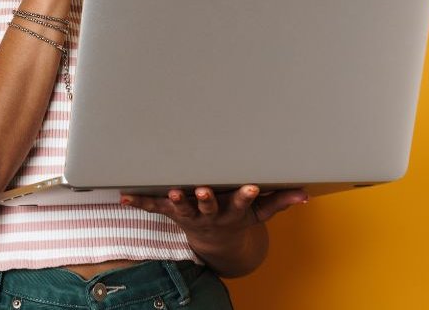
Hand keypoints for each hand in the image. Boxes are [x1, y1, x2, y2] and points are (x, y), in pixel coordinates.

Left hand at [120, 185, 308, 255]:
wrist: (216, 242)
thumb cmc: (238, 218)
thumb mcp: (260, 214)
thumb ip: (279, 202)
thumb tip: (304, 195)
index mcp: (232, 212)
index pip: (241, 203)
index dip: (245, 195)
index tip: (251, 186)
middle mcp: (210, 215)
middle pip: (207, 207)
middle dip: (205, 199)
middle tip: (202, 190)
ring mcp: (190, 215)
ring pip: (181, 209)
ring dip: (175, 201)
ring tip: (171, 193)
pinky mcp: (173, 213)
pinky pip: (154, 208)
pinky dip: (139, 202)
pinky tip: (124, 196)